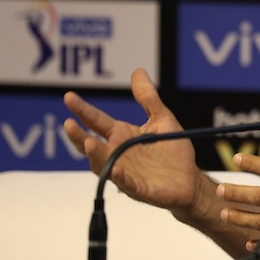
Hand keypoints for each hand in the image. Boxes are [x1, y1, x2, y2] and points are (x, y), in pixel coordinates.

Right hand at [62, 68, 203, 215]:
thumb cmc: (174, 151)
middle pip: (92, 145)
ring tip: (87, 142)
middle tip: (68, 123)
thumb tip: (138, 71)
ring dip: (95, 155)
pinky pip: (127, 184)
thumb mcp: (161, 119)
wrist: (190, 179)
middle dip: (78, 135)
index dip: (83, 110)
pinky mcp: (139, 188)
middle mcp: (118, 154)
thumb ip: (148, 98)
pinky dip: (120, 177)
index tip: (68, 97)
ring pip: (103, 165)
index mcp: (122, 135)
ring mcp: (125, 172)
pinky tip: (115, 169)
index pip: (97, 121)